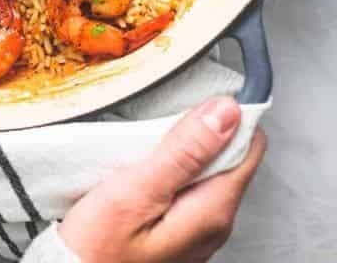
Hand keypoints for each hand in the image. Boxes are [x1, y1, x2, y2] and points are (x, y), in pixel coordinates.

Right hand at [59, 97, 265, 262]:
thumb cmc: (97, 249)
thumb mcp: (136, 191)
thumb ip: (184, 152)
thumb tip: (226, 112)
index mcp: (212, 211)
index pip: (249, 145)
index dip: (227, 114)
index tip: (195, 98)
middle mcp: (214, 225)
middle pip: (229, 156)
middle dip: (203, 129)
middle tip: (161, 118)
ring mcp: (197, 233)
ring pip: (208, 171)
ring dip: (184, 148)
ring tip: (148, 138)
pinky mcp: (178, 234)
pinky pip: (189, 189)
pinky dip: (173, 168)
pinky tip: (144, 165)